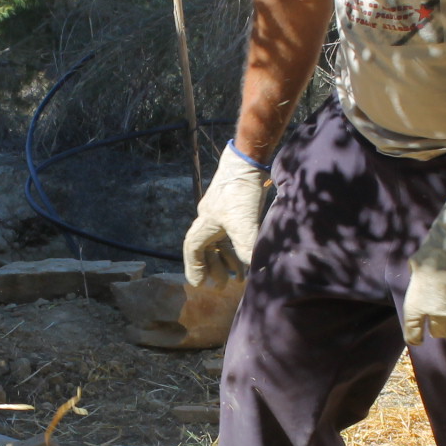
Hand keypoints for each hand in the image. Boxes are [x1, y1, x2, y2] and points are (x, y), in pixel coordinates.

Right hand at [182, 144, 269, 285]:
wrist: (247, 160)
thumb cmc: (240, 190)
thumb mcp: (244, 222)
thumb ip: (245, 247)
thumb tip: (252, 268)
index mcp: (205, 224)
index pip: (193, 249)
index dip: (194, 267)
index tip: (198, 283)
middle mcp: (210, 219)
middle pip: (206, 249)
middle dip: (213, 268)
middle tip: (222, 286)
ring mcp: (221, 213)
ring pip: (220, 243)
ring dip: (227, 260)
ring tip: (239, 278)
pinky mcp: (234, 207)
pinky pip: (231, 233)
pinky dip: (237, 247)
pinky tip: (248, 256)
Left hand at [403, 199, 445, 344]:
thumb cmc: (440, 248)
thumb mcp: (417, 263)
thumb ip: (417, 281)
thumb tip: (420, 287)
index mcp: (418, 305)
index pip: (413, 335)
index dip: (416, 337)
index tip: (419, 337)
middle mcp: (439, 314)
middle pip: (439, 333)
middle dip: (439, 324)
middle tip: (443, 310)